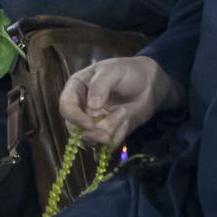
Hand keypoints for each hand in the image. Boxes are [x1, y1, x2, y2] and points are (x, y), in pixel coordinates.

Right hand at [59, 56, 180, 146]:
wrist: (150, 84)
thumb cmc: (128, 72)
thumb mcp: (113, 71)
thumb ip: (100, 85)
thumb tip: (91, 107)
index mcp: (76, 89)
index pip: (66, 107)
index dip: (74, 117)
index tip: (90, 124)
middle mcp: (81, 107)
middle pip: (74, 128)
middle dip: (92, 133)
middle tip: (107, 133)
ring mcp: (93, 122)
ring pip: (91, 139)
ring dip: (108, 131)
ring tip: (124, 114)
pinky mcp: (107, 132)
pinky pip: (106, 145)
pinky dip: (118, 136)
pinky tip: (126, 121)